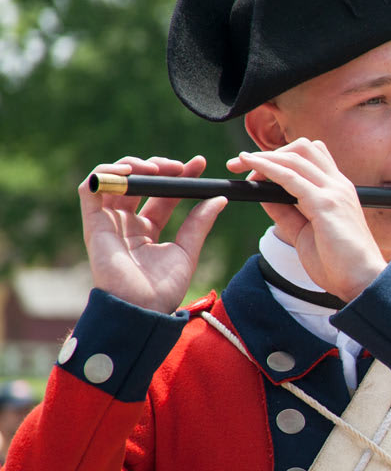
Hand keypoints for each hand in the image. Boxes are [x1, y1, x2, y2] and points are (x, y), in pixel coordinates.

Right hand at [80, 156, 224, 312]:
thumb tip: (219, 198)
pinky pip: (91, 189)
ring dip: (135, 166)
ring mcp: (109, 222)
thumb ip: (199, 223)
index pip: (164, 195)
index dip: (180, 177)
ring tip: (157, 168)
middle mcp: (127, 223)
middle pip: (141, 184)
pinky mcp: (93, 223)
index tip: (200, 163)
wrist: (143, 308)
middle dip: (160, 167)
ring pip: (116, 181)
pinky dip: (106, 174)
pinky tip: (129, 171)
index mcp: (149, 230)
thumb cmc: (163, 287)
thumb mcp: (188, 250)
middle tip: (180, 166)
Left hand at [226, 139, 385, 300]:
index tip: (253, 168)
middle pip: (304, 148)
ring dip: (264, 157)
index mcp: (338, 192)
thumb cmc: (339, 264)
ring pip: (295, 157)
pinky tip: (251, 170)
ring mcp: (334, 192)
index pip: (311, 158)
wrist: (363, 283)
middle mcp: (338, 186)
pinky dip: (268, 169)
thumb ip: (285, 212)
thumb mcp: (303, 233)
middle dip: (270, 151)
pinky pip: (290, 177)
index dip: (281, 157)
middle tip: (241, 163)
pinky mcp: (325, 204)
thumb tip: (262, 195)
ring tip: (240, 164)